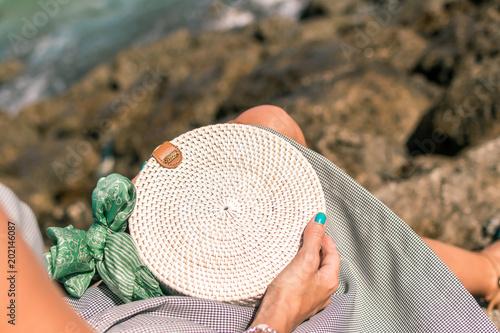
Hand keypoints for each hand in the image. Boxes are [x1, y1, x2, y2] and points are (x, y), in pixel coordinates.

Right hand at [250, 213, 340, 332]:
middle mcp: (323, 291)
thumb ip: (313, 240)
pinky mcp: (297, 300)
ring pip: (313, 273)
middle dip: (317, 249)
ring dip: (307, 260)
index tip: (318, 229)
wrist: (274, 318)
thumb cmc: (290, 296)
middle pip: (324, 264)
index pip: (334, 254)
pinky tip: (289, 270)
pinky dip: (298, 272)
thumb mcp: (304, 260)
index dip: (326, 240)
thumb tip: (320, 222)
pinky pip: (302, 282)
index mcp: (329, 281)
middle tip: (309, 237)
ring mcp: (310, 297)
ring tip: (298, 251)